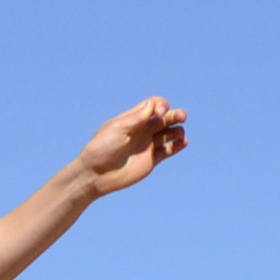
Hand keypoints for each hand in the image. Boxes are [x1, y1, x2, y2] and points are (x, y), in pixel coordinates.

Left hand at [68, 97, 188, 197]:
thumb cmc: (102, 149)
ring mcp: (148, 145)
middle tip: (182, 117)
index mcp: (133, 119)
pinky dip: (178, 145)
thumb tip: (153, 104)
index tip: (159, 113)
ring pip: (170, 133)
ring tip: (179, 136)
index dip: (161, 105)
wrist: (96, 175)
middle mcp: (143, 130)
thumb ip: (136, 118)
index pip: (154, 105)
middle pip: (166, 118)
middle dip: (176, 114)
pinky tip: (182, 143)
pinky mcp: (152, 160)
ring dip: (178, 130)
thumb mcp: (117, 129)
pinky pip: (169, 150)